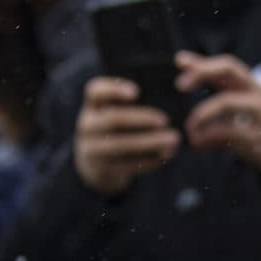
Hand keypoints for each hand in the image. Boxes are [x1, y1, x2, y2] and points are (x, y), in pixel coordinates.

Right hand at [73, 77, 180, 198]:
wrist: (94, 164)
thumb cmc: (115, 129)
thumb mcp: (115, 113)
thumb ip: (132, 106)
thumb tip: (165, 102)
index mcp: (93, 105)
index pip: (95, 91)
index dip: (114, 90)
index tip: (136, 92)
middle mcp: (88, 125)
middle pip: (112, 119)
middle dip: (141, 119)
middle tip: (165, 120)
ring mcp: (92, 149)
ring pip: (120, 145)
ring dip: (149, 142)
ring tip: (173, 140)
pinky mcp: (102, 169)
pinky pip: (126, 165)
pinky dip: (149, 160)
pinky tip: (165, 155)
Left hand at [178, 52, 260, 178]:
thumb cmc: (259, 119)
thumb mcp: (240, 97)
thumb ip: (214, 81)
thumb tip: (181, 60)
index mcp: (251, 85)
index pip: (228, 64)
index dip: (203, 62)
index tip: (179, 61)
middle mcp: (257, 94)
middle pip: (229, 72)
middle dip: (202, 73)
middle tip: (180, 85)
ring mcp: (259, 115)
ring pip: (225, 102)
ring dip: (201, 114)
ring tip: (190, 129)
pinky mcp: (258, 138)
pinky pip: (226, 132)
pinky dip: (207, 137)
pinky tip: (199, 143)